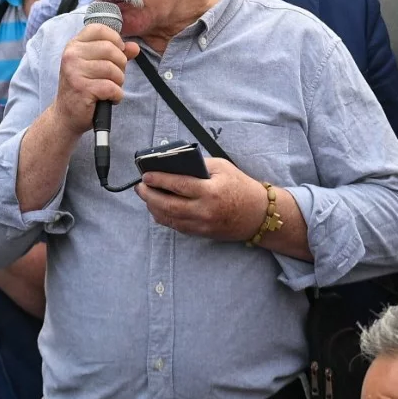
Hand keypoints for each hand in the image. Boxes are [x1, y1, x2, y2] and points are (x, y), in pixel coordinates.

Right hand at [52, 25, 128, 134]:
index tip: (117, 53)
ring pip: (113, 69)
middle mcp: (71, 55)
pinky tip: (110, 98)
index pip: (99, 29)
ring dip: (118, 82)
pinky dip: (116, 95)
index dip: (115, 39)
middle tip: (114, 77)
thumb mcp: (97, 66)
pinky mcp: (82, 88)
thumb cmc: (84, 87)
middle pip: (110, 49)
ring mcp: (75, 71)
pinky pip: (112, 87)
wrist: (67, 115)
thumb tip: (134, 47)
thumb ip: (117, 54)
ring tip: (110, 89)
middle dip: (120, 65)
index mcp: (74, 45)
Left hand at [137, 155, 271, 242]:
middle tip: (140, 187)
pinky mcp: (201, 233)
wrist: (258, 214)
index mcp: (210, 191)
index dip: (159, 180)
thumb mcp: (222, 168)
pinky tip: (158, 208)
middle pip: (168, 205)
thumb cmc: (240, 187)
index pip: (178, 185)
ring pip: (169, 219)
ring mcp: (202, 225)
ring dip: (153, 208)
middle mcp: (204, 211)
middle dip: (149, 196)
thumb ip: (199, 165)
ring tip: (146, 196)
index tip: (145, 176)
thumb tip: (174, 164)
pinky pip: (177, 227)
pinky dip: (164, 217)